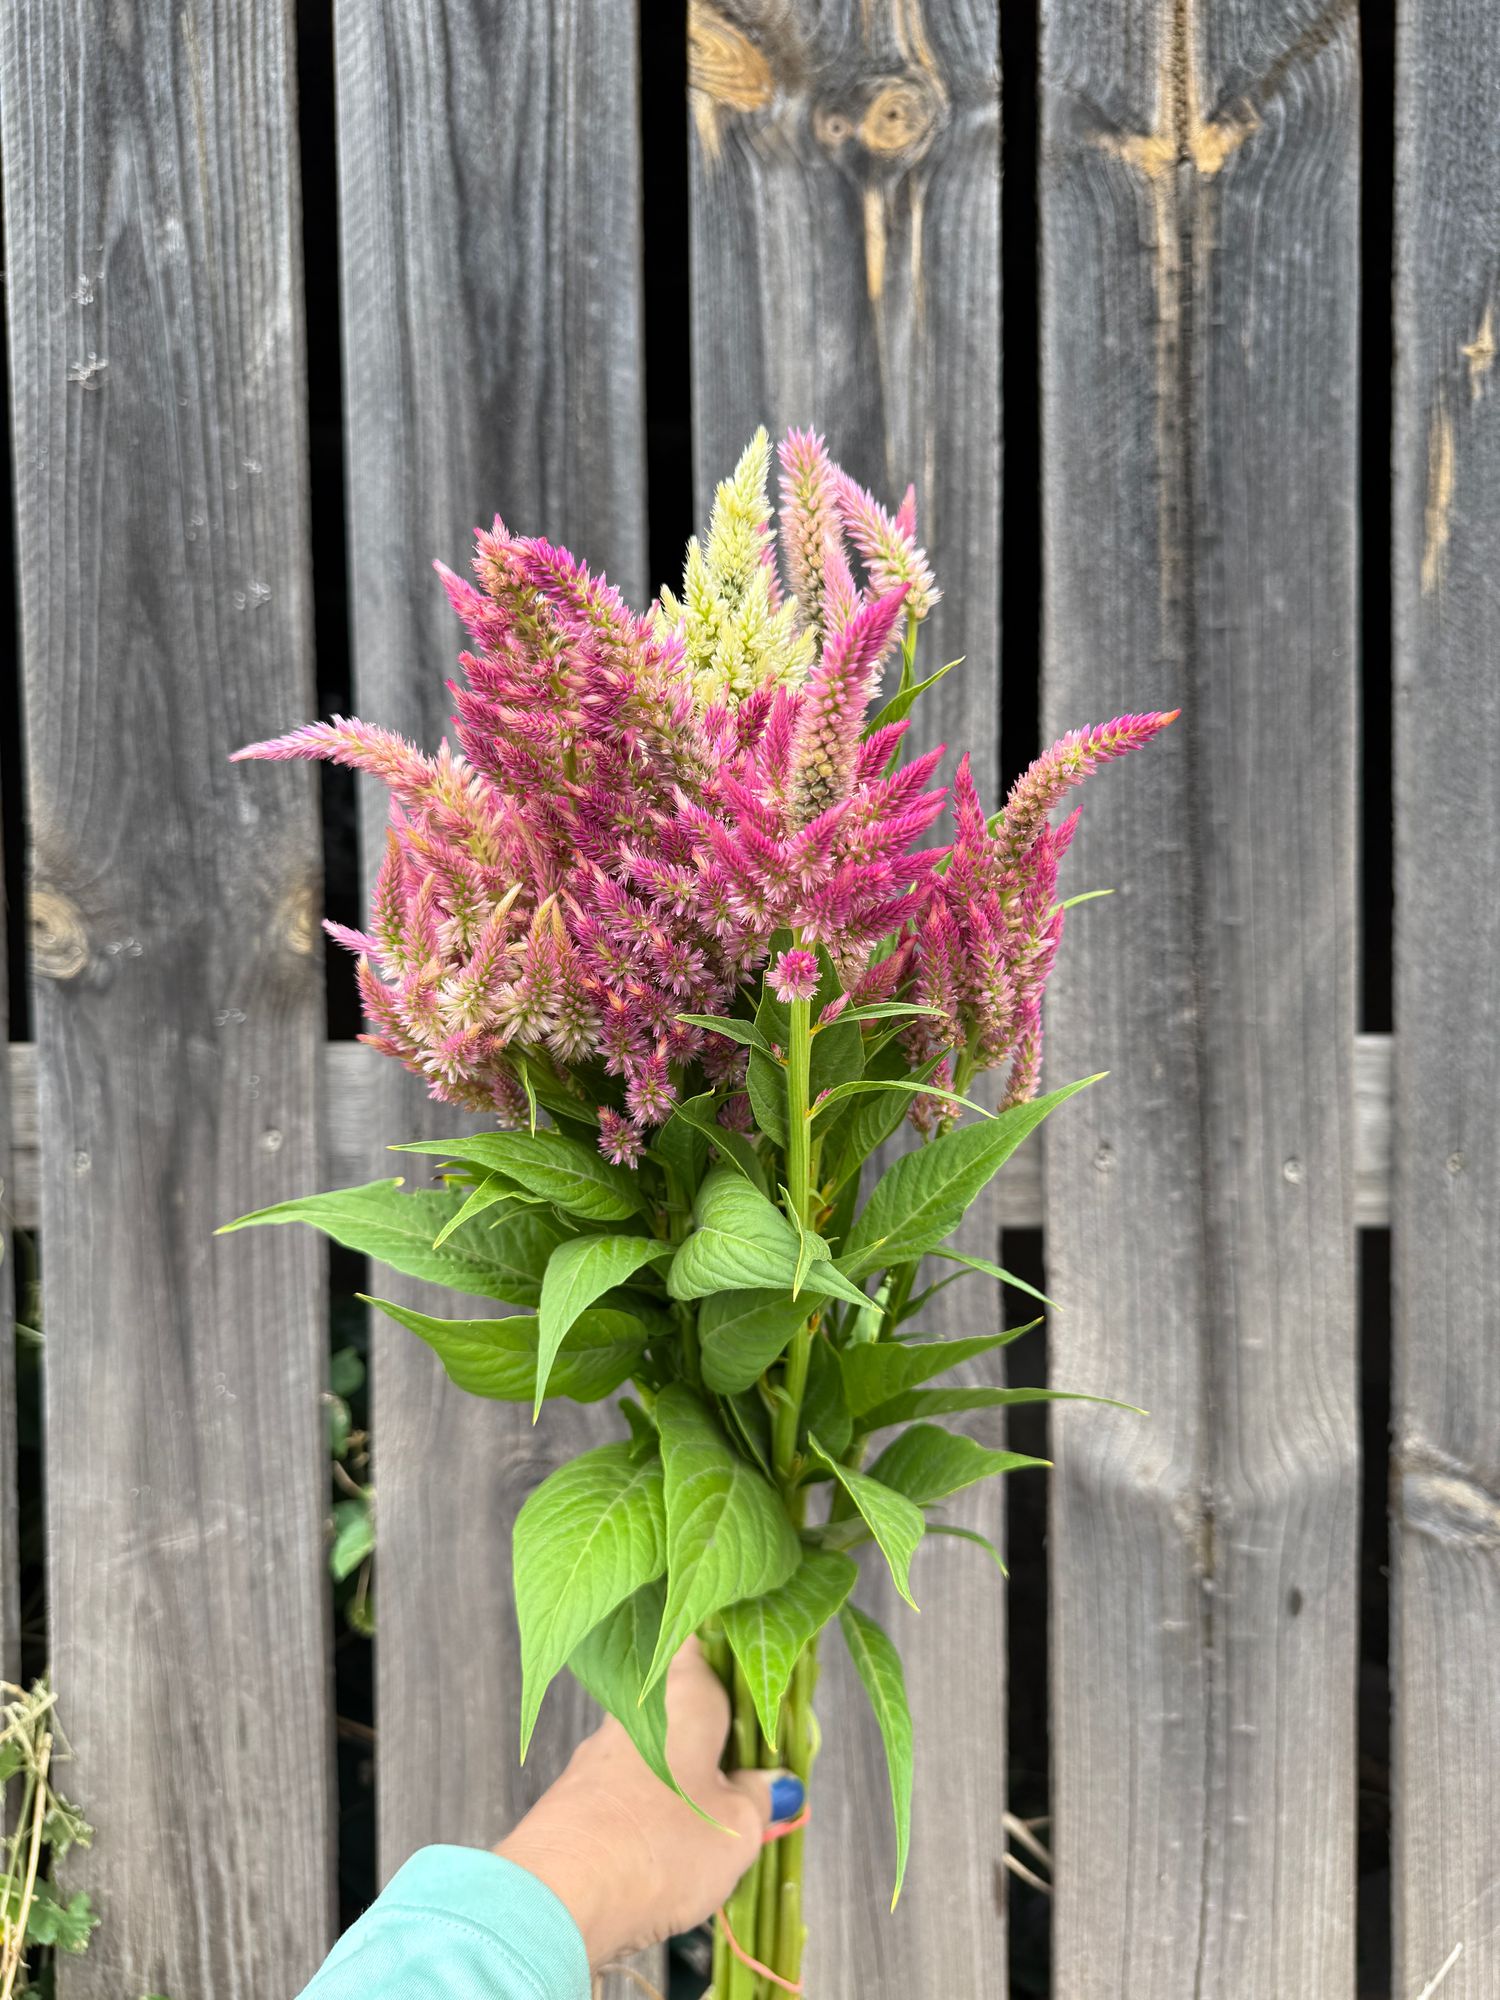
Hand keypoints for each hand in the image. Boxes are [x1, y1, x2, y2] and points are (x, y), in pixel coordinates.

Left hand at [495, 1639, 802, 1967]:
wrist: (560, 1895)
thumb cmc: (660, 1845)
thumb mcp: (738, 1828)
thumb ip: (760, 1798)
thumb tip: (773, 1785)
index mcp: (682, 1693)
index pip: (706, 1642)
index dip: (733, 1660)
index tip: (761, 1693)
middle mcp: (634, 1707)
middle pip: (681, 1703)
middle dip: (714, 1736)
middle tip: (750, 1777)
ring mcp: (599, 1751)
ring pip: (653, 1750)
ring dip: (681, 1779)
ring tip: (712, 1827)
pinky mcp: (575, 1795)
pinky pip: (625, 1789)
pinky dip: (648, 1811)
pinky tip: (665, 1850)